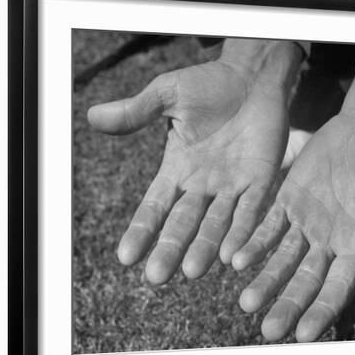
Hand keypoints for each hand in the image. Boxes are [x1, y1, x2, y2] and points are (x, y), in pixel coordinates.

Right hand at [88, 39, 301, 283]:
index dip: (141, 230)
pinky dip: (242, 231)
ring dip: (206, 247)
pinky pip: (251, 210)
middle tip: (158, 277)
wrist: (253, 77)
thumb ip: (138, 110)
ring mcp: (233, 186)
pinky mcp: (262, 180)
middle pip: (183, 224)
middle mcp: (203, 186)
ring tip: (192, 270)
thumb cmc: (209, 84)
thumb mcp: (168, 95)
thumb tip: (93, 117)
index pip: (155, 206)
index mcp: (177, 170)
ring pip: (217, 224)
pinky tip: (233, 254)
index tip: (126, 257)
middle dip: (170, 249)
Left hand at [232, 64, 354, 341]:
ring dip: (265, 280)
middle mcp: (328, 241)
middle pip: (305, 281)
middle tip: (267, 331)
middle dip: (288, 305)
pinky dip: (254, 243)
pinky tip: (235, 259)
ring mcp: (305, 222)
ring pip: (282, 259)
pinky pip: (268, 226)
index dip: (322, 310)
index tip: (304, 336)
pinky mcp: (287, 202)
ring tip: (246, 303)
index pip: (338, 286)